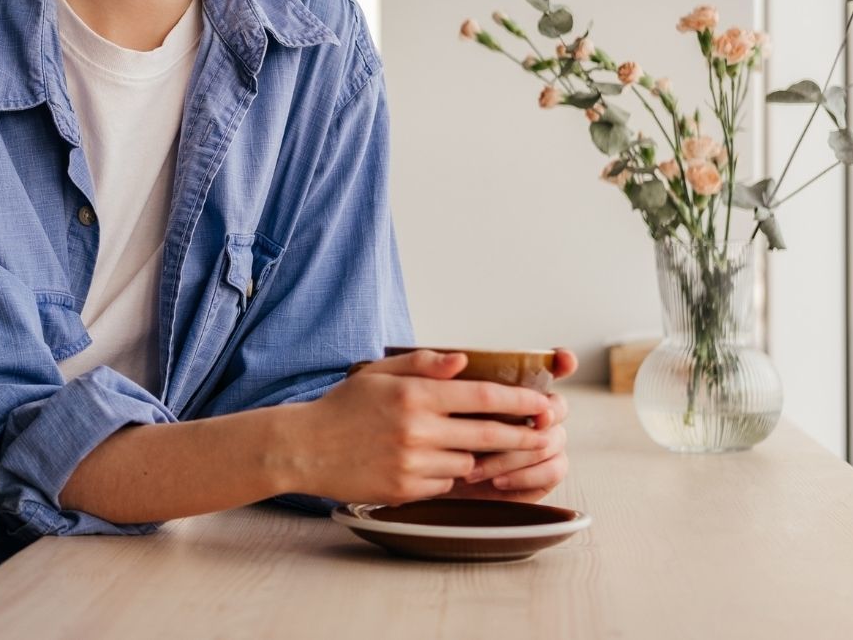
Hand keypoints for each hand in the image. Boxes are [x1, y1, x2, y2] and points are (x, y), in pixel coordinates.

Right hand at [291, 349, 556, 506]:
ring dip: (476, 456)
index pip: (483, 396)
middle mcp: (418, 429)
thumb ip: (423, 364)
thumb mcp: (378, 373)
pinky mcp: (407, 490)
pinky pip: (446, 483)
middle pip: (490, 435)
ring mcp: (414, 463)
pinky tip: (426, 462)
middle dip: (524, 435)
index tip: (545, 403)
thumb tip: (464, 361)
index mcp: (414, 394)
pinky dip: (446, 474)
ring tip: (459, 444)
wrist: (305, 448)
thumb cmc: (342, 407)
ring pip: (469, 463)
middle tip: (546, 435)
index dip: (520, 400)